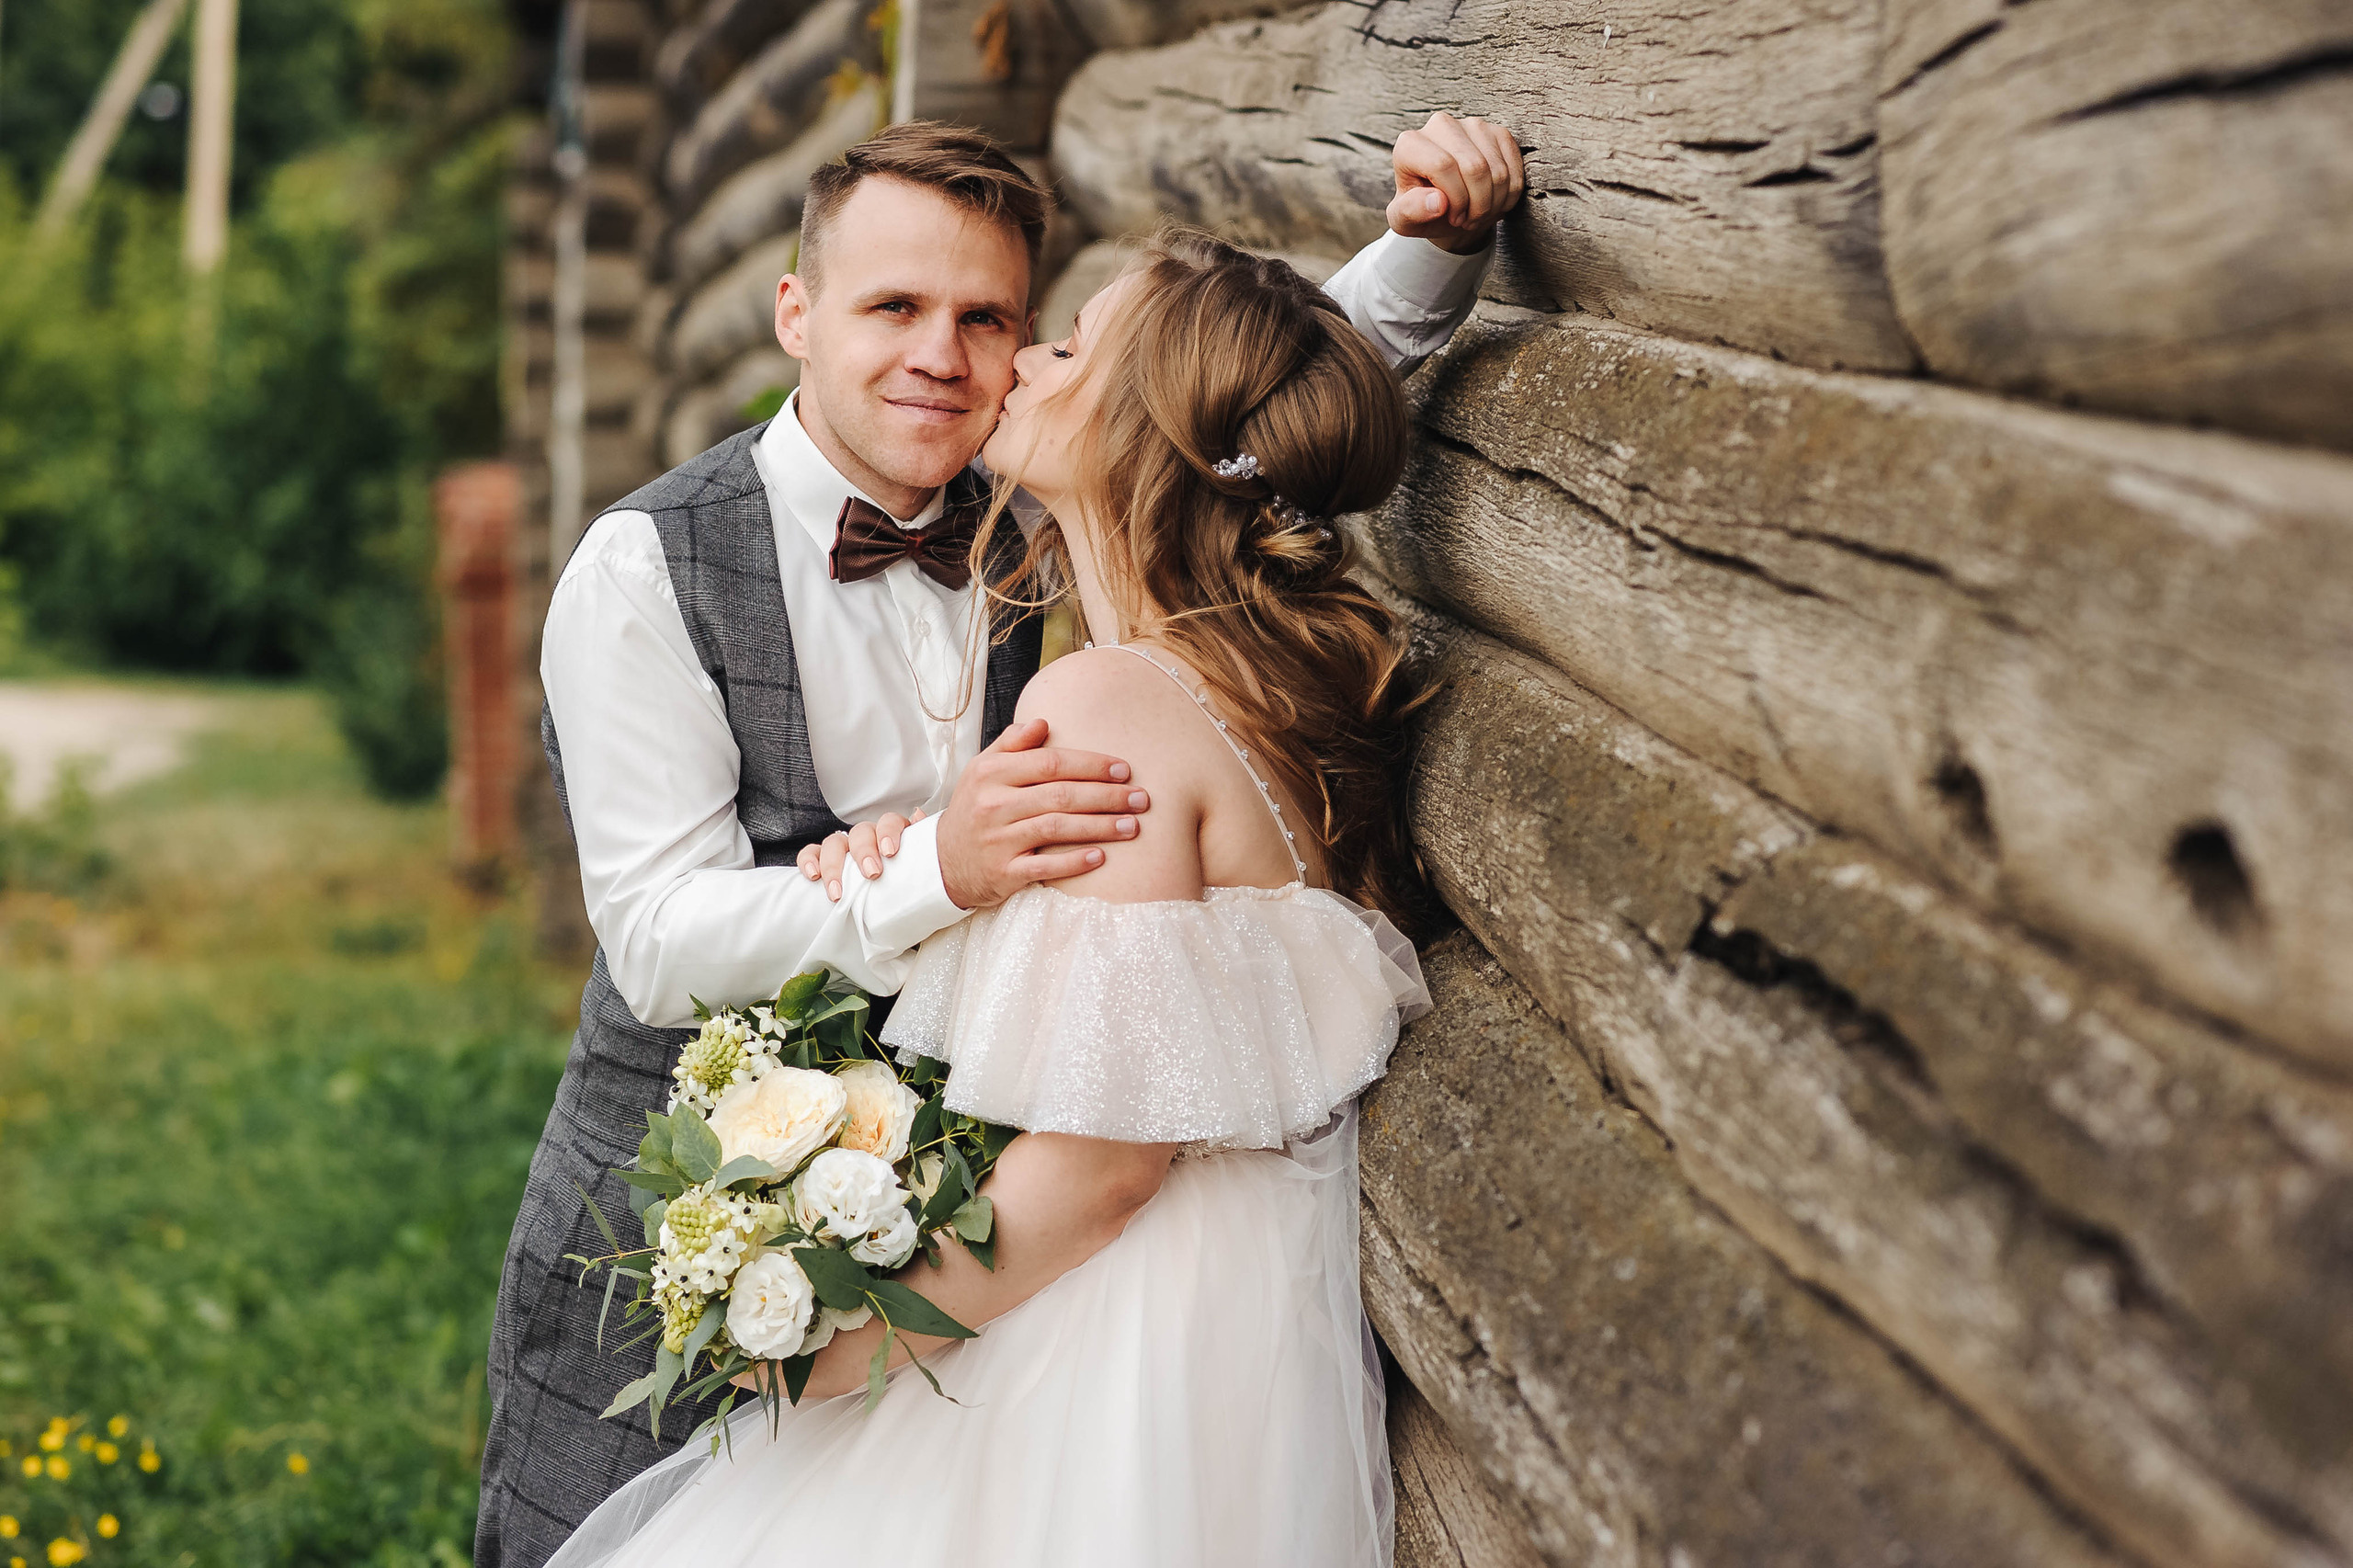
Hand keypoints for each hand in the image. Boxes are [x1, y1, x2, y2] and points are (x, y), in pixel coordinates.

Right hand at [797, 811, 922, 902]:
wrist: (889, 909)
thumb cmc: (904, 888)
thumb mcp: (919, 871)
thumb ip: (924, 847)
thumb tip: (920, 816)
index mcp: (892, 837)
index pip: (890, 822)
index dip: (889, 832)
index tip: (890, 853)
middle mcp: (867, 838)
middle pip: (861, 831)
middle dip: (864, 851)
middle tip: (872, 874)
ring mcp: (844, 847)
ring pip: (834, 842)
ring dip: (834, 864)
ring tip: (838, 892)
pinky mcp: (822, 859)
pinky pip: (811, 853)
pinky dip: (809, 861)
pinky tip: (813, 876)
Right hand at [936, 719, 1148, 909]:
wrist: (942, 861)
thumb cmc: (974, 808)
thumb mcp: (982, 770)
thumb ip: (1013, 744)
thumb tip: (1043, 721)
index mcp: (992, 773)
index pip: (1050, 762)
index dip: (1091, 765)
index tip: (1124, 769)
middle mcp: (994, 804)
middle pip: (1061, 795)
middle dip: (1107, 796)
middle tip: (1141, 799)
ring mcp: (998, 840)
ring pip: (1058, 828)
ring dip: (1101, 827)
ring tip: (1132, 826)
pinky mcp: (1003, 872)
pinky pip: (1046, 866)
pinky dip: (1075, 862)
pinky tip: (1102, 857)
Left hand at [1387, 110, 1526, 253]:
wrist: (1447, 205)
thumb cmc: (1423, 210)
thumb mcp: (1406, 220)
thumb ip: (1410, 212)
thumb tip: (1438, 201)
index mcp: (1410, 144)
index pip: (1443, 166)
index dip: (1455, 199)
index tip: (1454, 218)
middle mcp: (1440, 125)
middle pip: (1475, 168)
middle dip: (1478, 205)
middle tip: (1469, 221)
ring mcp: (1472, 125)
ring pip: (1497, 169)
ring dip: (1494, 202)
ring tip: (1479, 213)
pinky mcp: (1497, 132)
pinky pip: (1514, 166)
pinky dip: (1509, 193)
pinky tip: (1495, 202)